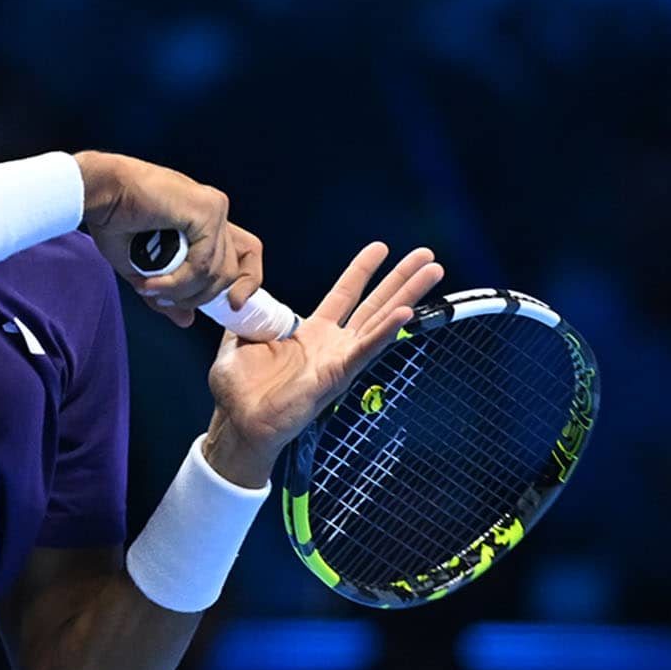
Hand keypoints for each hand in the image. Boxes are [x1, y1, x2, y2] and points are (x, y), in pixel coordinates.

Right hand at [75, 151, 259, 325]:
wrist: (99, 190)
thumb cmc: (113, 219)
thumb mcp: (143, 267)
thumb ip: (169, 292)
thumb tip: (187, 319)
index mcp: (204, 219)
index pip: (246, 253)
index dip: (247, 282)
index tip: (233, 305)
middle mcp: (214, 211)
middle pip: (235, 269)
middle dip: (202, 296)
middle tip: (166, 299)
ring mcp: (214, 209)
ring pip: (217, 272)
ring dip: (181, 291)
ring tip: (150, 289)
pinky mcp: (207, 211)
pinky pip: (203, 264)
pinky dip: (177, 281)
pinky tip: (152, 283)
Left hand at [202, 243, 444, 478]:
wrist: (238, 421)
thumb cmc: (239, 390)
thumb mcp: (239, 340)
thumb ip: (248, 315)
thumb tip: (242, 293)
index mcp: (310, 333)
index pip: (344, 294)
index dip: (362, 271)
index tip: (381, 248)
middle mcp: (331, 344)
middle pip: (374, 303)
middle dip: (401, 279)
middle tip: (426, 256)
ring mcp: (338, 359)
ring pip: (379, 321)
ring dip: (407, 296)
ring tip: (432, 272)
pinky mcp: (336, 375)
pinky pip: (364, 350)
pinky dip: (384, 332)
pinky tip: (405, 314)